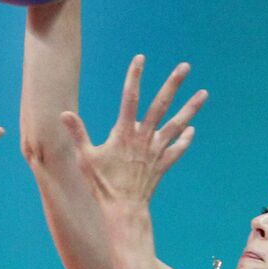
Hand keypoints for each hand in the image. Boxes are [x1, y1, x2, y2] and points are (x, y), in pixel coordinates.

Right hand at [61, 55, 206, 206]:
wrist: (124, 209)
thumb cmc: (102, 185)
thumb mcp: (85, 157)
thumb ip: (77, 134)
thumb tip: (64, 114)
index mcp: (124, 133)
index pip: (130, 98)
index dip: (135, 77)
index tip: (140, 58)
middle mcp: (143, 138)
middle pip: (161, 106)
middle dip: (173, 85)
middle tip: (185, 67)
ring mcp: (155, 151)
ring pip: (176, 125)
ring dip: (190, 108)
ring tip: (203, 93)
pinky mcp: (162, 165)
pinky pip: (176, 151)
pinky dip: (184, 141)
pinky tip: (192, 130)